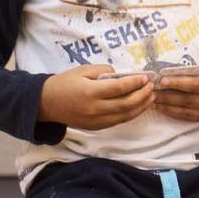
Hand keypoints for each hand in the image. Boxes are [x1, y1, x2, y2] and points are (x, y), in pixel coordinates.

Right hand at [38, 64, 154, 129]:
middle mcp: (95, 109)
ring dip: (141, 107)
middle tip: (152, 86)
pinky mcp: (96, 127)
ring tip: (151, 97)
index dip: (135, 83)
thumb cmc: (65, 83)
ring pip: (125, 116)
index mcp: (90, 92)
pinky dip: (131, 114)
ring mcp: (96, 120)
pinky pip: (118, 121)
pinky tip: (139, 106)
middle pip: (126, 104)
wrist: (46, 104)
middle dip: (142, 95)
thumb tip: (122, 75)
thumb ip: (104, 71)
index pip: (119, 88)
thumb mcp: (83, 70)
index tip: (146, 77)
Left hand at [154, 61, 198, 121]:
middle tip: (150, 90)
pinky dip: (174, 113)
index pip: (194, 85)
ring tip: (152, 100)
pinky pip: (187, 117)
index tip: (162, 80)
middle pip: (186, 100)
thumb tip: (173, 72)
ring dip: (166, 106)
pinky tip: (163, 108)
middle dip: (166, 96)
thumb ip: (197, 71)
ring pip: (184, 111)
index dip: (178, 83)